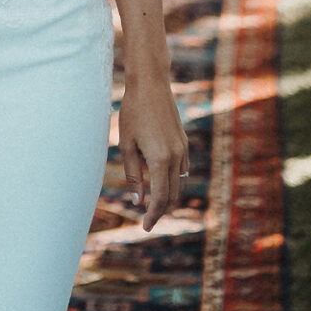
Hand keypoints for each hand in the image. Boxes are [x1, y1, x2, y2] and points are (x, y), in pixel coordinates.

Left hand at [118, 79, 186, 231]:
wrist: (150, 83)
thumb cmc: (133, 111)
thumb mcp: (126, 144)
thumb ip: (133, 174)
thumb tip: (138, 201)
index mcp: (161, 159)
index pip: (161, 198)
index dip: (153, 215)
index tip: (145, 227)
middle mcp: (177, 157)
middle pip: (172, 195)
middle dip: (161, 209)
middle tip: (146, 219)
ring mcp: (183, 149)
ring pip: (179, 184)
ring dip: (168, 196)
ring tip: (151, 202)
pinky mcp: (184, 142)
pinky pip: (181, 170)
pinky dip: (172, 180)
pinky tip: (159, 180)